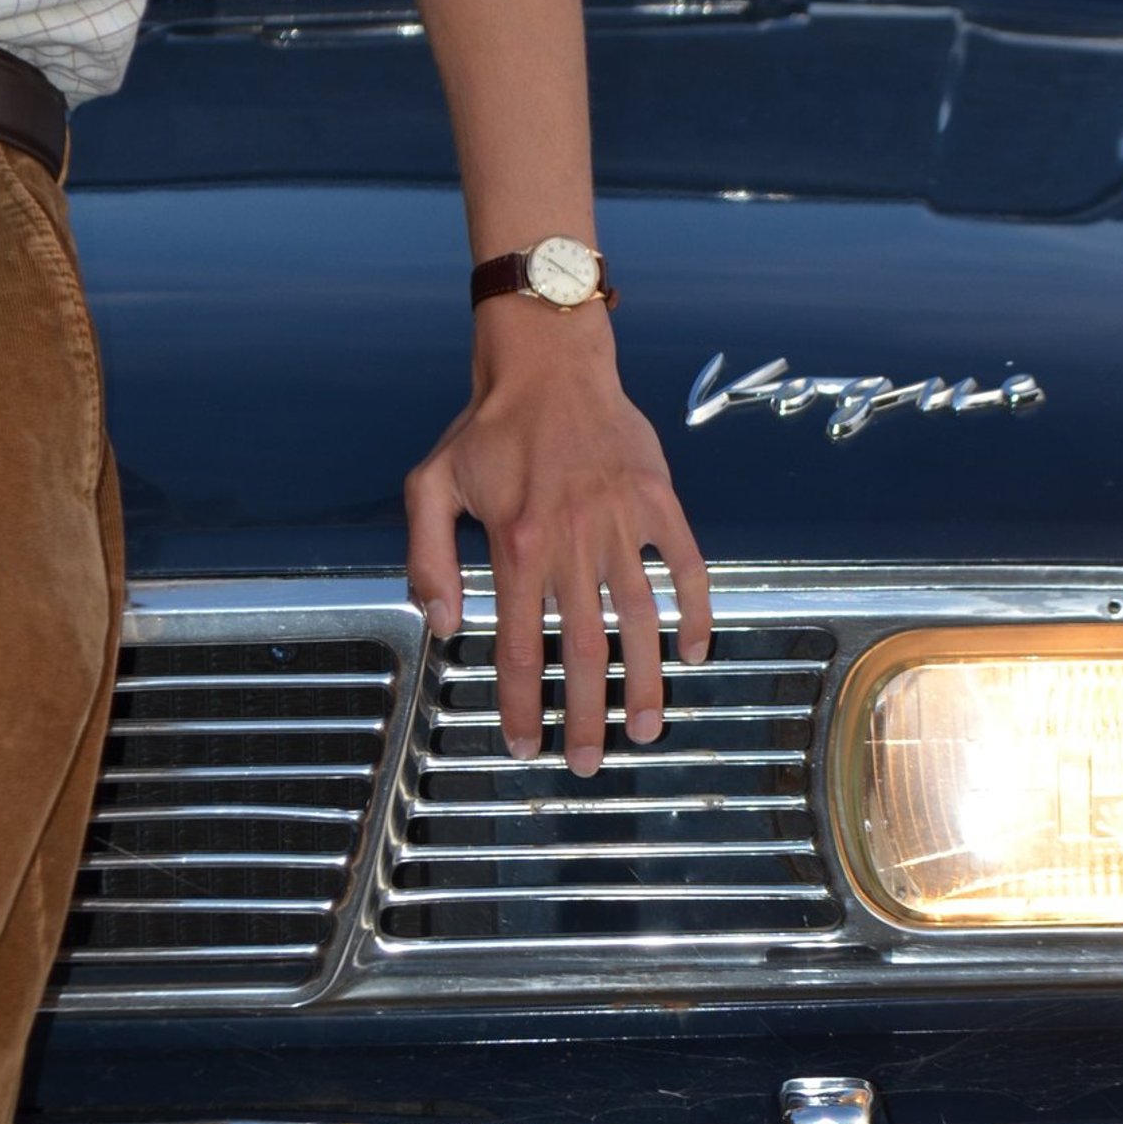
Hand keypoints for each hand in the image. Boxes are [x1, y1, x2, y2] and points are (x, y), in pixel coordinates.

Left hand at [403, 302, 711, 774]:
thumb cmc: (488, 427)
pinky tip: (693, 650)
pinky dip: (695, 611)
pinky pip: (686, 566)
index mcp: (515, 547)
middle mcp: (571, 542)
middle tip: (586, 763)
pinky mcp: (659, 500)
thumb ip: (428, 559)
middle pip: (583, 650)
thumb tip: (443, 625)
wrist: (549, 360)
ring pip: (640, 620)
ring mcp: (622, 522)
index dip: (519, 705)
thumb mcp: (429, 485)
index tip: (523, 748)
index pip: (516, 647)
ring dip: (646, 682)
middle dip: (586, 717)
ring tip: (648, 728)